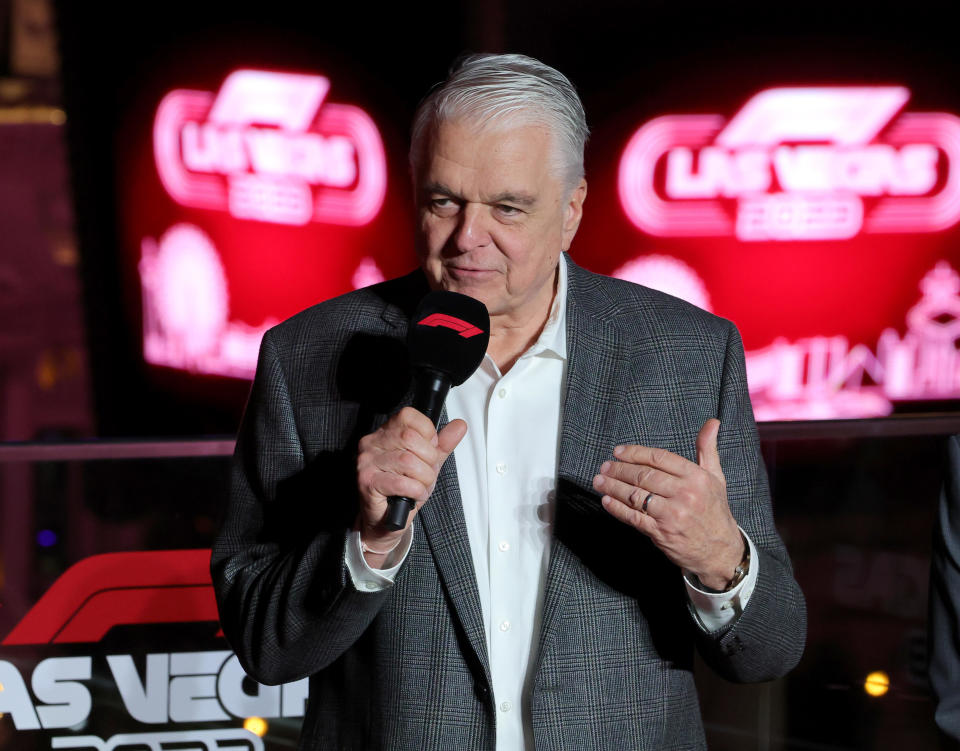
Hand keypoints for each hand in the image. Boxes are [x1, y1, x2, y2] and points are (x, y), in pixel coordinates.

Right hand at [356, 407, 466, 563]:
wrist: (387, 520)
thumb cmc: (405, 489)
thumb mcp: (428, 463)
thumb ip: (443, 444)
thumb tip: (460, 425)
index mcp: (385, 432)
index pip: (408, 416)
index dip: (427, 434)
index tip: (428, 450)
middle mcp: (372, 443)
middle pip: (410, 437)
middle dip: (428, 459)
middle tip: (425, 473)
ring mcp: (367, 462)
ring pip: (408, 461)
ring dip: (423, 478)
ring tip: (419, 486)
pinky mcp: (367, 482)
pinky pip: (401, 482)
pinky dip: (416, 490)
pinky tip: (414, 495)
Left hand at [592, 419, 742, 589]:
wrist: (720, 551)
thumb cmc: (714, 510)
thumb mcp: (715, 477)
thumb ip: (707, 449)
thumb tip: (712, 422)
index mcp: (697, 477)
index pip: (659, 458)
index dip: (635, 453)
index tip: (618, 452)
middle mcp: (685, 494)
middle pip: (644, 476)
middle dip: (620, 469)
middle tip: (604, 466)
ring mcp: (672, 515)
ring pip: (635, 496)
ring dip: (613, 487)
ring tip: (599, 481)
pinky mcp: (661, 533)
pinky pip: (634, 517)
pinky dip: (617, 508)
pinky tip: (606, 500)